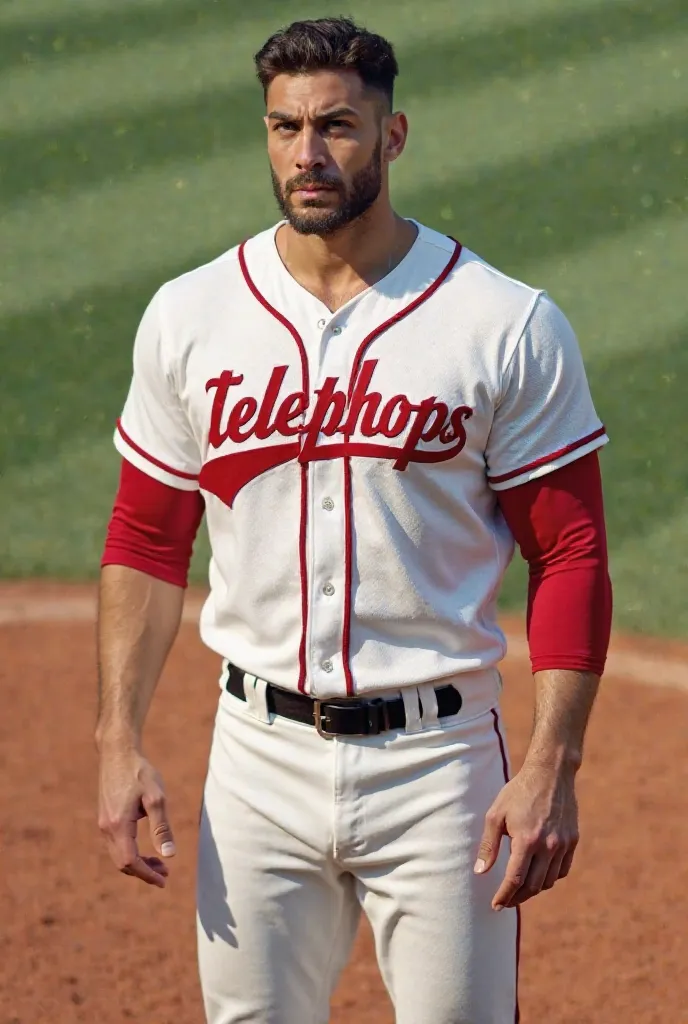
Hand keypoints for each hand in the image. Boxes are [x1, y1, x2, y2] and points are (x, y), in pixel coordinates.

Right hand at [98, 747, 175, 887]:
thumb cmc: (139, 772)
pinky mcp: (105, 817)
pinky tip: (146, 847)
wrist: (117, 752)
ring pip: (118, 854)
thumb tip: (169, 854)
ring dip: (138, 863)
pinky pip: (116, 844)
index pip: (130, 861)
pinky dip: (131, 852)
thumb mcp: (156, 798)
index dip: (147, 875)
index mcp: (118, 825)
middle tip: (166, 873)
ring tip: (161, 862)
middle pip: (122, 862)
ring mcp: (103, 823)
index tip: (164, 880)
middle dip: (144, 872)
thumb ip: (161, 828)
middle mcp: (106, 828)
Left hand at [474, 760, 578, 909]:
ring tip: (519, 888)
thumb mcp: (496, 815)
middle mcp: (548, 846)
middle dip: (517, 897)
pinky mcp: (572, 841)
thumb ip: (488, 846)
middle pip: (533, 886)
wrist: (550, 774)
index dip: (504, 896)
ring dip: (533, 889)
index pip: (515, 880)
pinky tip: (538, 875)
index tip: (496, 906)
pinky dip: (549, 878)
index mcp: (526, 840)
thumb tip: (480, 872)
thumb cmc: (518, 792)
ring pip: (548, 881)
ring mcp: (563, 845)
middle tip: (505, 901)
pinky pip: (562, 870)